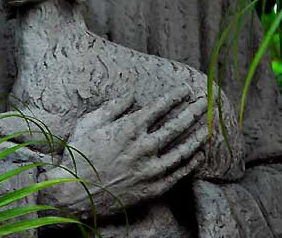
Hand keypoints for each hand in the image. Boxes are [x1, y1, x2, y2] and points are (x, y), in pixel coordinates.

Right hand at [38, 86, 208, 218]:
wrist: (73, 192)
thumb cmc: (79, 154)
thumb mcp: (90, 122)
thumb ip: (113, 107)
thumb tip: (131, 96)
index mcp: (128, 128)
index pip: (159, 108)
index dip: (174, 97)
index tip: (185, 89)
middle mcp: (142, 148)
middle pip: (176, 126)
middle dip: (192, 111)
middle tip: (204, 102)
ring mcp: (149, 169)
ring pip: (181, 150)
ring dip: (197, 136)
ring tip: (207, 126)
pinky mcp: (151, 188)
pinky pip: (177, 174)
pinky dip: (190, 163)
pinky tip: (198, 154)